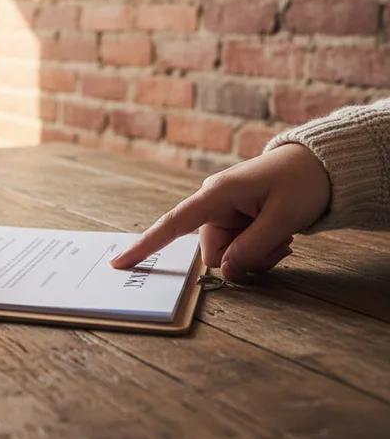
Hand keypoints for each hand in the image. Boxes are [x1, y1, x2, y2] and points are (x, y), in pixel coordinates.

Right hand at [110, 144, 330, 280]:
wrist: (320, 166)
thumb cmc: (302, 182)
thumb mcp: (284, 218)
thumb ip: (253, 247)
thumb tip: (225, 272)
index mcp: (216, 194)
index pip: (173, 223)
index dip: (147, 245)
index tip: (119, 263)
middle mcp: (212, 203)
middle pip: (212, 252)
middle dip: (244, 260)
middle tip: (280, 247)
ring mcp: (223, 213)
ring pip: (226, 256)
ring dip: (256, 257)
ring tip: (283, 239)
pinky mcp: (234, 220)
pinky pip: (236, 251)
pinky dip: (258, 253)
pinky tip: (279, 238)